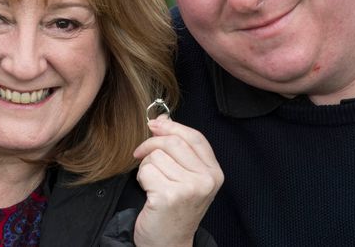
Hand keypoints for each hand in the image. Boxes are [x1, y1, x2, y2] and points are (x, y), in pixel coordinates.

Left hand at [132, 115, 222, 246]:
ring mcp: (189, 189)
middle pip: (172, 142)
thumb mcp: (186, 177)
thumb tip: (161, 119)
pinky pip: (146, 171)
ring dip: (146, 167)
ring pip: (156, 156)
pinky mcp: (169, 196)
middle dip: (151, 144)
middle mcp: (206, 180)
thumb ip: (179, 148)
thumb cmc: (174, 209)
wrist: (168, 244)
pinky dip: (141, 179)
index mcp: (214, 173)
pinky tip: (149, 193)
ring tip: (153, 184)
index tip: (154, 124)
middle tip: (140, 154)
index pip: (194, 137)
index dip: (172, 126)